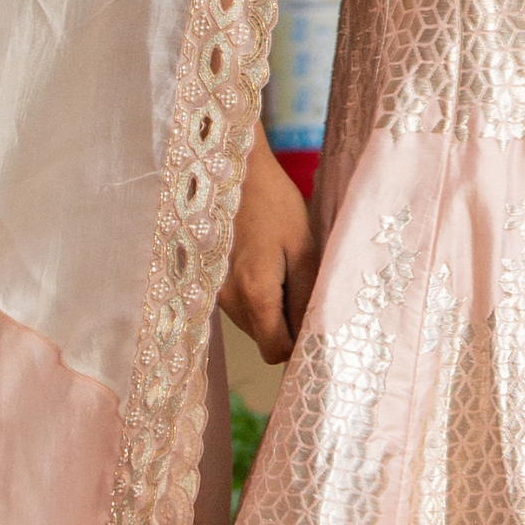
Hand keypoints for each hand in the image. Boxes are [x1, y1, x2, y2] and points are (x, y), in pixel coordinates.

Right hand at [221, 138, 318, 362]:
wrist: (234, 171)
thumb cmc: (275, 204)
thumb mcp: (304, 248)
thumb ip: (306, 296)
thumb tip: (313, 334)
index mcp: (255, 295)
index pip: (275, 353)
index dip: (297, 347)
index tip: (314, 325)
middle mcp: (229, 301)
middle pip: (263, 339)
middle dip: (286, 324)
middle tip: (301, 284)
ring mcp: (215, 291)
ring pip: (251, 323)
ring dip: (270, 309)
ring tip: (281, 267)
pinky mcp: (210, 280)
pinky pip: (239, 304)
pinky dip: (254, 295)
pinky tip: (262, 261)